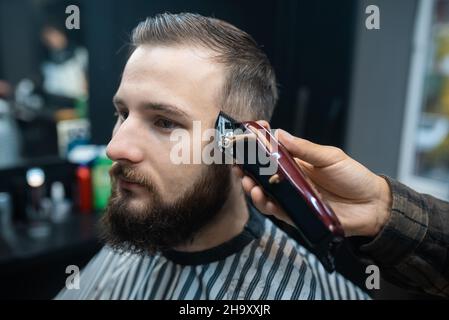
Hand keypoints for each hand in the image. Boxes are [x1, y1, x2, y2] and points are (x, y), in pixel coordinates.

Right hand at [238, 128, 391, 236]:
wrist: (372, 206)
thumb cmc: (353, 177)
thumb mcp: (330, 157)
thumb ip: (305, 148)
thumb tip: (279, 133)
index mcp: (298, 162)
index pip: (272, 152)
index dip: (258, 145)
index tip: (247, 135)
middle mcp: (291, 180)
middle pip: (262, 174)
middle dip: (247, 168)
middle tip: (237, 163)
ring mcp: (292, 197)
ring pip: (265, 192)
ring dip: (252, 187)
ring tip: (247, 181)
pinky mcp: (295, 215)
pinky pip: (275, 210)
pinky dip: (265, 204)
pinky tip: (260, 196)